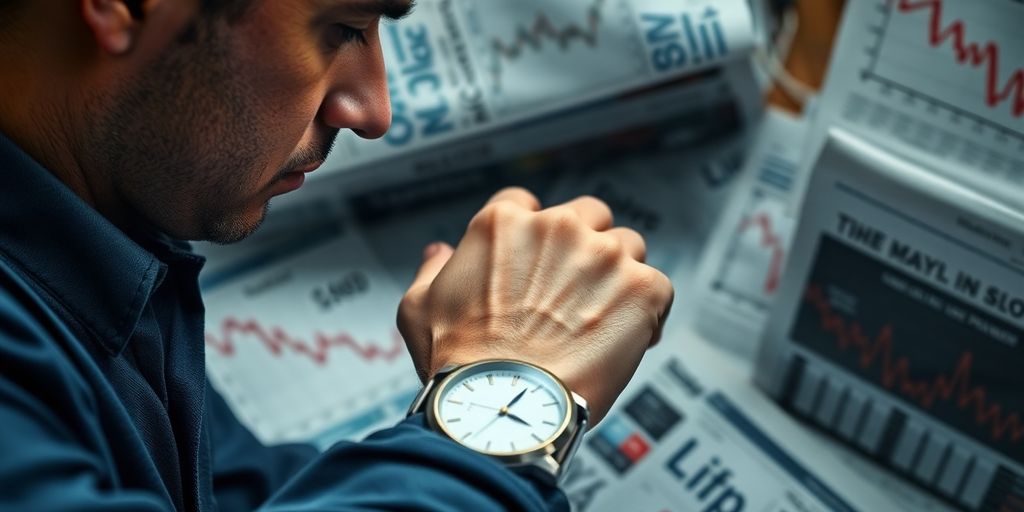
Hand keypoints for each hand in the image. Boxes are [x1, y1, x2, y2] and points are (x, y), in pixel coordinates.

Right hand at [398, 187, 673, 423]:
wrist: (506, 405)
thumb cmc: (460, 364)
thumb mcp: (419, 309)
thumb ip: (432, 271)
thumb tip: (440, 252)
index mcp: (503, 224)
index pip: (528, 205)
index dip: (534, 236)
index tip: (537, 263)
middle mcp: (557, 227)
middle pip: (588, 215)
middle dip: (584, 247)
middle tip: (575, 292)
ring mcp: (604, 255)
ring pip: (628, 246)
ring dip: (619, 276)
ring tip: (602, 320)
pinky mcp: (643, 288)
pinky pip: (659, 286)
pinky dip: (649, 311)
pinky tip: (629, 339)